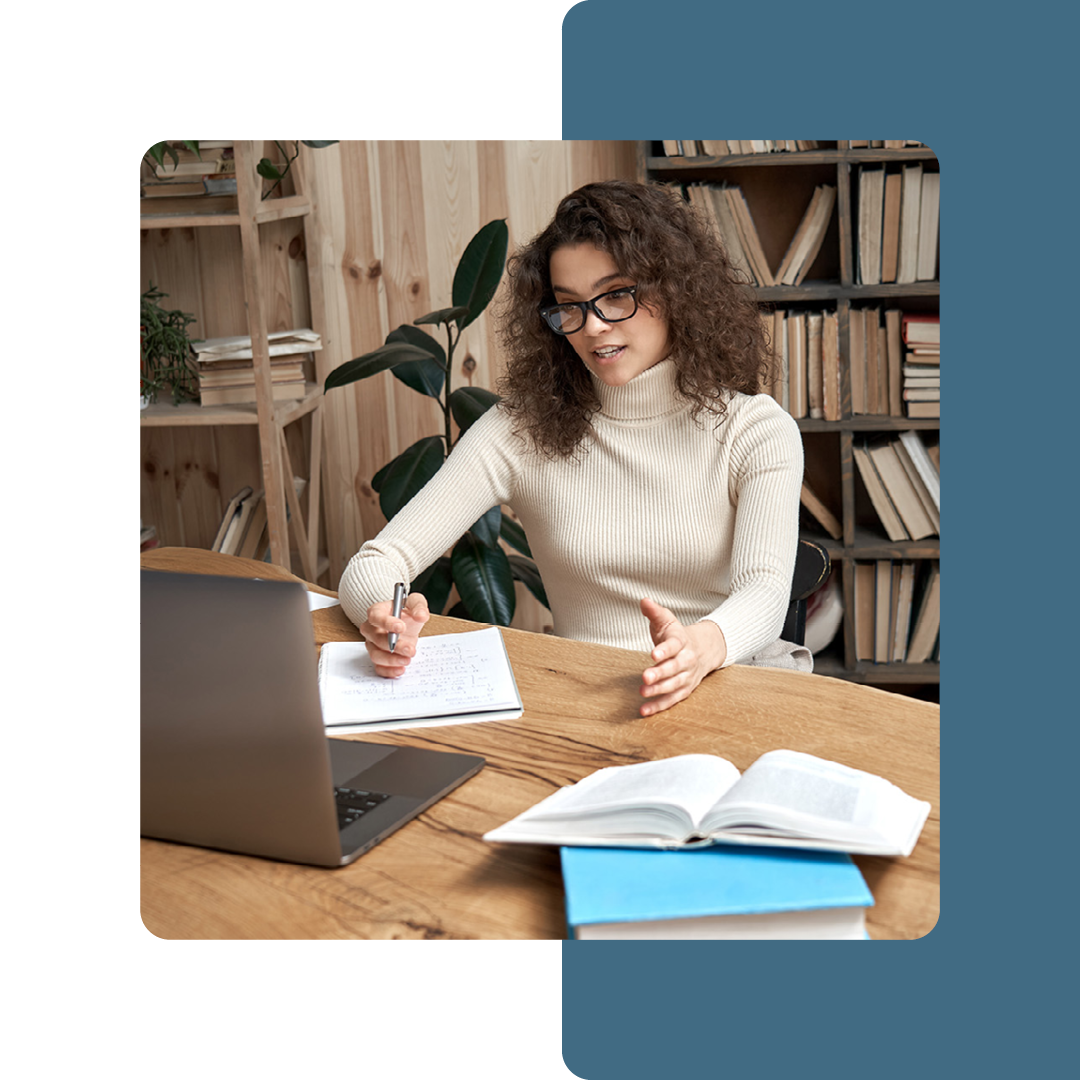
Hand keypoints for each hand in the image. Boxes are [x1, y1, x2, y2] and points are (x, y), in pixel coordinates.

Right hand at [360, 592, 429, 677]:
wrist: (407, 624)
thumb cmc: (406, 611)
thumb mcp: (415, 602)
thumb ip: (419, 606)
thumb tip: (421, 616)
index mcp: (377, 611)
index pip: (375, 616)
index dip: (386, 622)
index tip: (401, 627)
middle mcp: (371, 629)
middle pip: (375, 638)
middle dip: (394, 645)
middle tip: (410, 649)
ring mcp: (372, 644)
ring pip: (376, 655)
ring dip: (392, 660)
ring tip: (407, 660)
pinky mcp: (378, 657)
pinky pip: (378, 667)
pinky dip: (389, 671)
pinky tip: (400, 669)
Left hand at [638, 598, 726, 716]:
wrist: (705, 648)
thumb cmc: (677, 635)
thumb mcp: (667, 620)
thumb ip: (655, 612)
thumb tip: (644, 601)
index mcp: (682, 641)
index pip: (674, 645)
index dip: (664, 650)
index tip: (653, 654)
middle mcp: (687, 660)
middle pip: (675, 668)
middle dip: (660, 673)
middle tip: (645, 677)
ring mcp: (687, 676)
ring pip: (674, 685)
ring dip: (659, 690)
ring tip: (643, 692)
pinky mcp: (684, 689)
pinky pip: (672, 699)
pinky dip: (659, 706)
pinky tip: (644, 710)